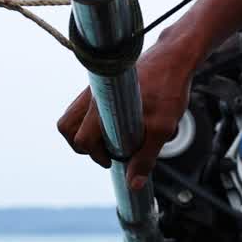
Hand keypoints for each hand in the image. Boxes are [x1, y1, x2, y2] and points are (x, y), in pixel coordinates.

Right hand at [57, 26, 196, 189]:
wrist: (174, 58)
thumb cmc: (168, 89)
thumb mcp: (162, 128)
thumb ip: (145, 157)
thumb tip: (132, 184)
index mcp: (102, 105)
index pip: (80, 139)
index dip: (97, 155)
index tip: (114, 158)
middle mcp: (91, 95)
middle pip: (67, 128)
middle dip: (84, 146)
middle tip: (109, 150)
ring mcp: (92, 88)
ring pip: (73, 117)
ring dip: (88, 133)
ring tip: (114, 137)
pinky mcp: (99, 86)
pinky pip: (85, 108)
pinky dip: (95, 121)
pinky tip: (120, 122)